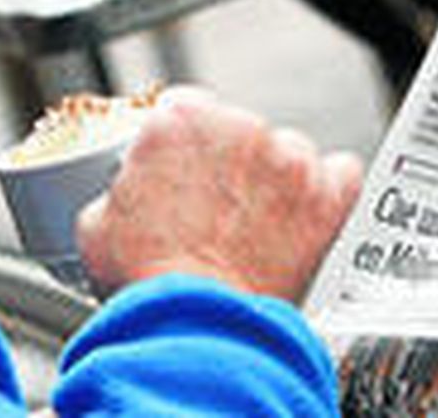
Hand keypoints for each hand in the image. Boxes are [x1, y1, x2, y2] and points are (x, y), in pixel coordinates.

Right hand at [75, 86, 362, 302]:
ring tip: (256, 226)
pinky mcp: (325, 194)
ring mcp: (287, 158)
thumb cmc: (149, 282)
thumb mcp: (96, 228)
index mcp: (178, 122)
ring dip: (274, 181)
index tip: (185, 167)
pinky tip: (306, 218)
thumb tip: (118, 197)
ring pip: (286, 152)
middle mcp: (237, 127)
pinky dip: (327, 194)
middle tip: (214, 210)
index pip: (185, 108)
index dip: (183, 144)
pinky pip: (341, 174)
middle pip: (237, 130)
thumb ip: (115, 192)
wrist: (198, 328)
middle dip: (227, 165)